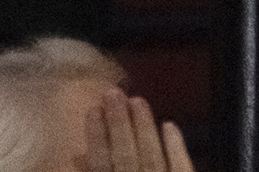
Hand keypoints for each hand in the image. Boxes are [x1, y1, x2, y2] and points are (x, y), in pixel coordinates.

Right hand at [79, 90, 193, 171]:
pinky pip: (182, 168)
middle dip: (118, 123)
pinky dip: (176, 147)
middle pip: (124, 155)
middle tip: (112, 93)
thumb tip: (77, 155)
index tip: (93, 109)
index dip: (96, 137)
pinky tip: (169, 124)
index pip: (100, 165)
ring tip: (137, 99)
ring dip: (143, 127)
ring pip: (151, 156)